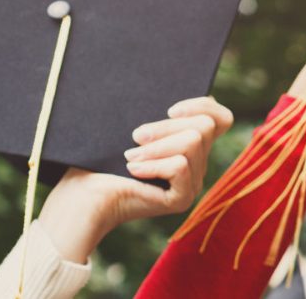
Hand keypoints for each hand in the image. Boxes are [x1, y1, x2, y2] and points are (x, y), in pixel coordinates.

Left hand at [37, 97, 232, 263]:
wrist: (82, 195)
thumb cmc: (101, 160)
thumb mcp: (136, 130)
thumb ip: (161, 118)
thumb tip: (175, 106)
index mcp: (191, 146)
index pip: (222, 119)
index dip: (202, 106)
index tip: (169, 109)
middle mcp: (198, 165)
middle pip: (204, 127)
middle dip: (167, 126)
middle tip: (135, 136)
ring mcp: (192, 184)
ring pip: (192, 143)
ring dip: (156, 146)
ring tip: (130, 156)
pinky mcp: (181, 199)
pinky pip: (180, 166)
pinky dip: (153, 164)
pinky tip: (133, 170)